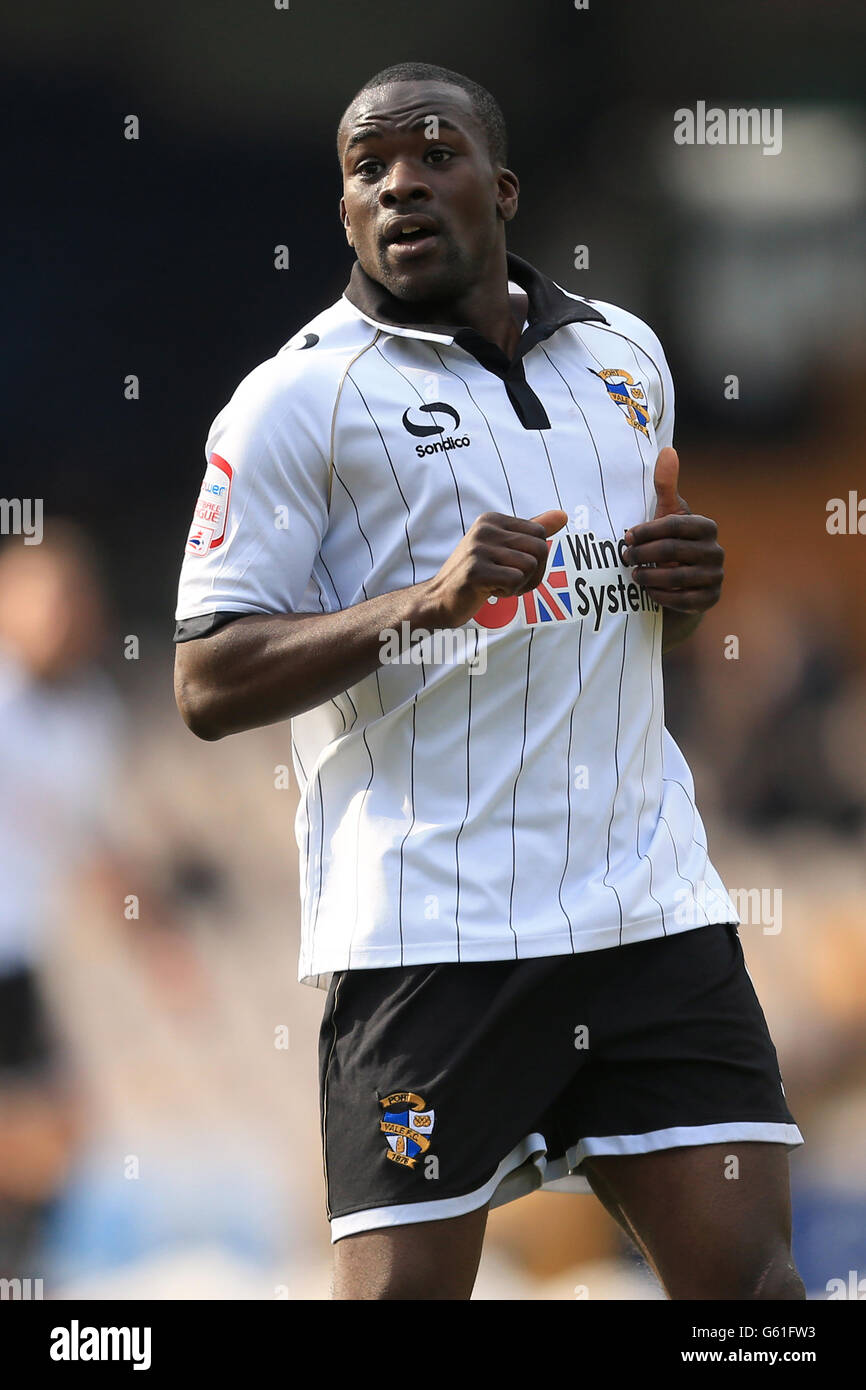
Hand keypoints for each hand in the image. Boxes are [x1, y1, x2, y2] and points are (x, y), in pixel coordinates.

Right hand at [424, 509, 567, 627]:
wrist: (439, 599)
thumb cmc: (476, 575)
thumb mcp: (504, 548)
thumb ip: (532, 531)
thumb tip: (563, 515)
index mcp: (492, 519)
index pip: (540, 533)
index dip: (536, 558)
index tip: (514, 567)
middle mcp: (485, 529)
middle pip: (540, 549)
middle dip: (533, 573)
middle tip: (511, 581)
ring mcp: (478, 549)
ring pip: (530, 566)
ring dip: (520, 584)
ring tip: (499, 585)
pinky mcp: (476, 571)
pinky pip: (516, 580)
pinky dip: (509, 592)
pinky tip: (491, 591)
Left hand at [623, 448, 723, 612]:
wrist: (682, 583)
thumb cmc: (671, 542)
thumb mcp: (667, 514)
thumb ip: (666, 485)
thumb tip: (668, 450)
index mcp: (706, 527)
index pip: (674, 525)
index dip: (647, 530)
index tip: (627, 535)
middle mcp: (716, 551)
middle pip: (672, 551)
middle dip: (643, 554)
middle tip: (625, 557)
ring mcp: (715, 576)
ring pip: (677, 577)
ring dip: (649, 576)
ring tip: (633, 574)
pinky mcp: (710, 598)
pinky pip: (684, 600)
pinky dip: (662, 596)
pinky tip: (648, 591)